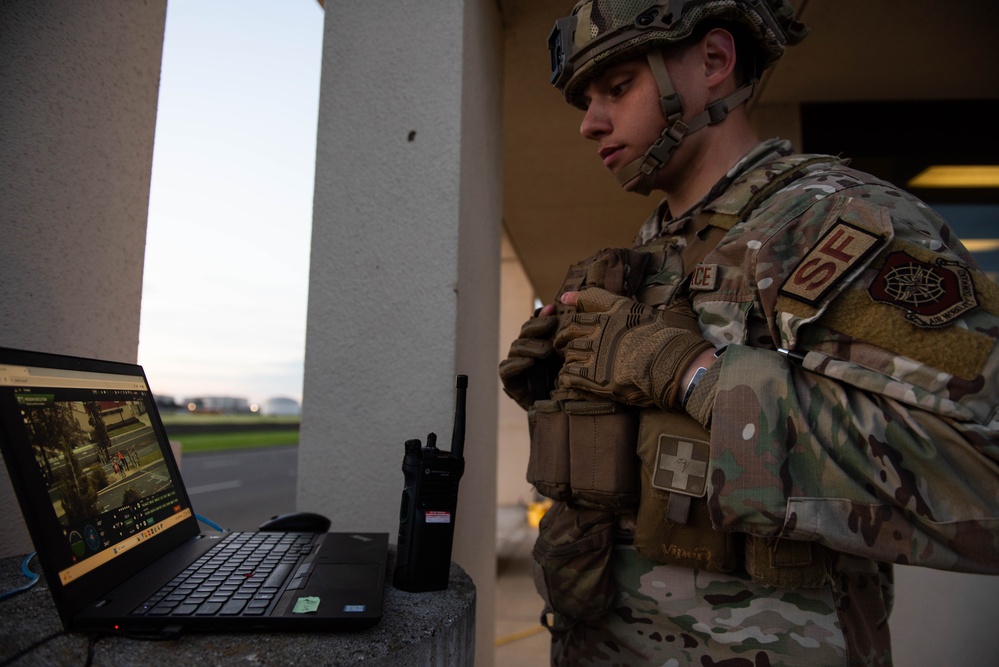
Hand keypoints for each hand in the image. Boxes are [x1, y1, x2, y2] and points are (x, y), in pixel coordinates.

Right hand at [498, 314, 560, 409]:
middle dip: (537, 329)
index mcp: (535, 343)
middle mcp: (523, 352)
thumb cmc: (563, 379)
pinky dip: (517, 364)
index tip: (553, 315)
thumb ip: (558, 331)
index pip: (532, 326)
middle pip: (524, 334)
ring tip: (546, 350)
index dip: (540, 319)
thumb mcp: (564, 354)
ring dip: (531, 347)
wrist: (560, 409)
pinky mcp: (510, 382)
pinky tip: (529, 363)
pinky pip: (506, 369)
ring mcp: (515, 366)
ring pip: (516, 348)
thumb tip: (551, 306)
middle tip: (552, 328)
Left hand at [553, 288, 713, 407]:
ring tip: (571, 363)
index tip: (565, 304)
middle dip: (565, 337)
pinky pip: (570, 375)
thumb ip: (633, 307)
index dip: (575, 307)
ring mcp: (595, 353)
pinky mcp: (594, 377)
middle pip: (571, 330)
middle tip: (563, 344)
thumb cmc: (670, 338)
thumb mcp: (652, 312)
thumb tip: (631, 294)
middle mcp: (600, 330)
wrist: (674, 364)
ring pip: (570, 353)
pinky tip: (569, 379)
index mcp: (614, 312)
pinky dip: (567, 377)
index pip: (585, 304)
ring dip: (569, 358)